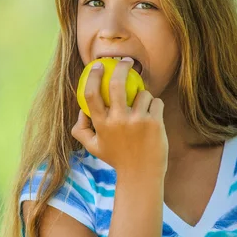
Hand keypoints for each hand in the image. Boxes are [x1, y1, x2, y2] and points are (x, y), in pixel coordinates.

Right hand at [71, 57, 168, 175]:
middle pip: (116, 83)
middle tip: (126, 61)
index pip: (91, 93)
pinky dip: (155, 105)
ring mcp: (137, 121)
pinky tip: (153, 116)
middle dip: (121, 66)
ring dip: (143, 96)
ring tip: (143, 109)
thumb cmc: (116, 159)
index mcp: (101, 124)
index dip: (92, 76)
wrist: (141, 175)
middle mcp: (117, 120)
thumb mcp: (93, 147)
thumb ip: (80, 130)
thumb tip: (81, 111)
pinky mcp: (154, 123)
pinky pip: (156, 101)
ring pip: (142, 93)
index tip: (97, 65)